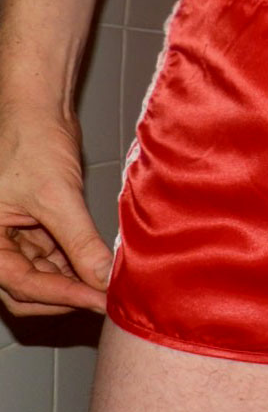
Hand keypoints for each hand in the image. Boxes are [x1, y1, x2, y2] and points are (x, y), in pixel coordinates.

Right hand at [0, 103, 110, 315]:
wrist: (39, 111)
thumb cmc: (31, 142)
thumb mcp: (57, 197)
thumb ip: (80, 242)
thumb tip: (103, 278)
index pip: (23, 284)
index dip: (65, 295)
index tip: (100, 301)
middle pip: (28, 290)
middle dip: (67, 294)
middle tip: (106, 298)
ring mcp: (14, 236)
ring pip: (44, 275)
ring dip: (75, 279)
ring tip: (109, 283)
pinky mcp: (36, 226)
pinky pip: (55, 256)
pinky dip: (77, 261)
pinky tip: (102, 263)